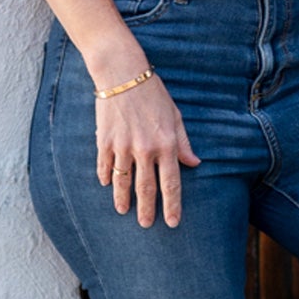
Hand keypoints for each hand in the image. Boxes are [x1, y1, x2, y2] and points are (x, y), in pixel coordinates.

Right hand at [96, 74, 200, 227]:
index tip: (172, 222)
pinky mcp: (104, 141)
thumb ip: (183, 142)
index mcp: (166, 144)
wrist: (121, 73)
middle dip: (147, 210)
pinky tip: (106, 186)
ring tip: (123, 211)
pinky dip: (105, 178)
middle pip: (146, 188)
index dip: (172, 205)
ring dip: (123, 199)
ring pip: (122, 181)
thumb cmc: (152, 92)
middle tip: (146, 225)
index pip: (171, 183)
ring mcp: (122, 147)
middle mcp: (144, 149)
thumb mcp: (175, 115)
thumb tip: (194, 163)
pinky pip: (104, 166)